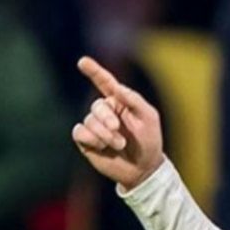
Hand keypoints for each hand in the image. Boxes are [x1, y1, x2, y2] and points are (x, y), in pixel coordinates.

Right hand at [72, 56, 164, 189]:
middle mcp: (106, 112)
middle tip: (117, 129)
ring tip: (119, 144)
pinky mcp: (86, 141)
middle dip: (106, 118)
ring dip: (105, 134)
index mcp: (121, 102)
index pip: (105, 83)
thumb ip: (134, 100)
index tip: (83, 61)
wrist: (143, 168)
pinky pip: (79, 132)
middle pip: (96, 106)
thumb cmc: (149, 141)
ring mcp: (95, 126)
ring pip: (89, 121)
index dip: (94, 71)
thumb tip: (117, 87)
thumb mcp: (148, 117)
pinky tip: (102, 147)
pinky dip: (92, 139)